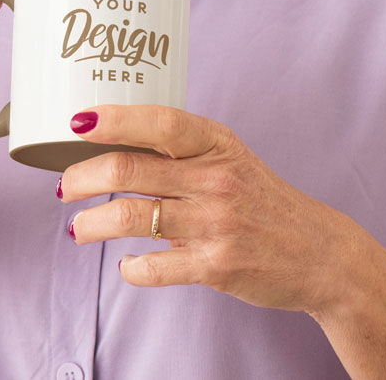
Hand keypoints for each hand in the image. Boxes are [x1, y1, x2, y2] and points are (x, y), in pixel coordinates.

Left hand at [60, 104, 361, 314]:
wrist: (319, 252)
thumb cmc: (263, 200)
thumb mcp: (231, 158)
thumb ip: (182, 152)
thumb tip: (114, 144)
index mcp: (216, 144)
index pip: (158, 122)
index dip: (114, 118)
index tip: (78, 120)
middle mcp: (215, 179)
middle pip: (128, 169)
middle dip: (82, 178)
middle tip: (65, 187)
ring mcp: (215, 224)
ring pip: (131, 217)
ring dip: (91, 225)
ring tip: (78, 229)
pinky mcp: (216, 266)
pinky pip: (154, 267)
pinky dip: (130, 268)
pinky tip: (126, 263)